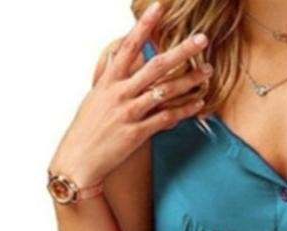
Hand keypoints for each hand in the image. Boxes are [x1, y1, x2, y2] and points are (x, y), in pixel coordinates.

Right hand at [49, 2, 211, 187]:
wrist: (78, 160)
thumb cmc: (87, 130)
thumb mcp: (95, 98)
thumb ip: (110, 77)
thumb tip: (117, 57)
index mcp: (108, 81)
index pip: (128, 47)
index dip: (144, 26)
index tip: (158, 8)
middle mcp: (119, 93)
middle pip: (155, 66)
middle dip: (181, 51)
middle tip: (201, 39)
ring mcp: (129, 113)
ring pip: (165, 91)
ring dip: (189, 80)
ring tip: (207, 72)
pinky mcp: (137, 133)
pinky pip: (166, 118)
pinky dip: (184, 110)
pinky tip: (198, 103)